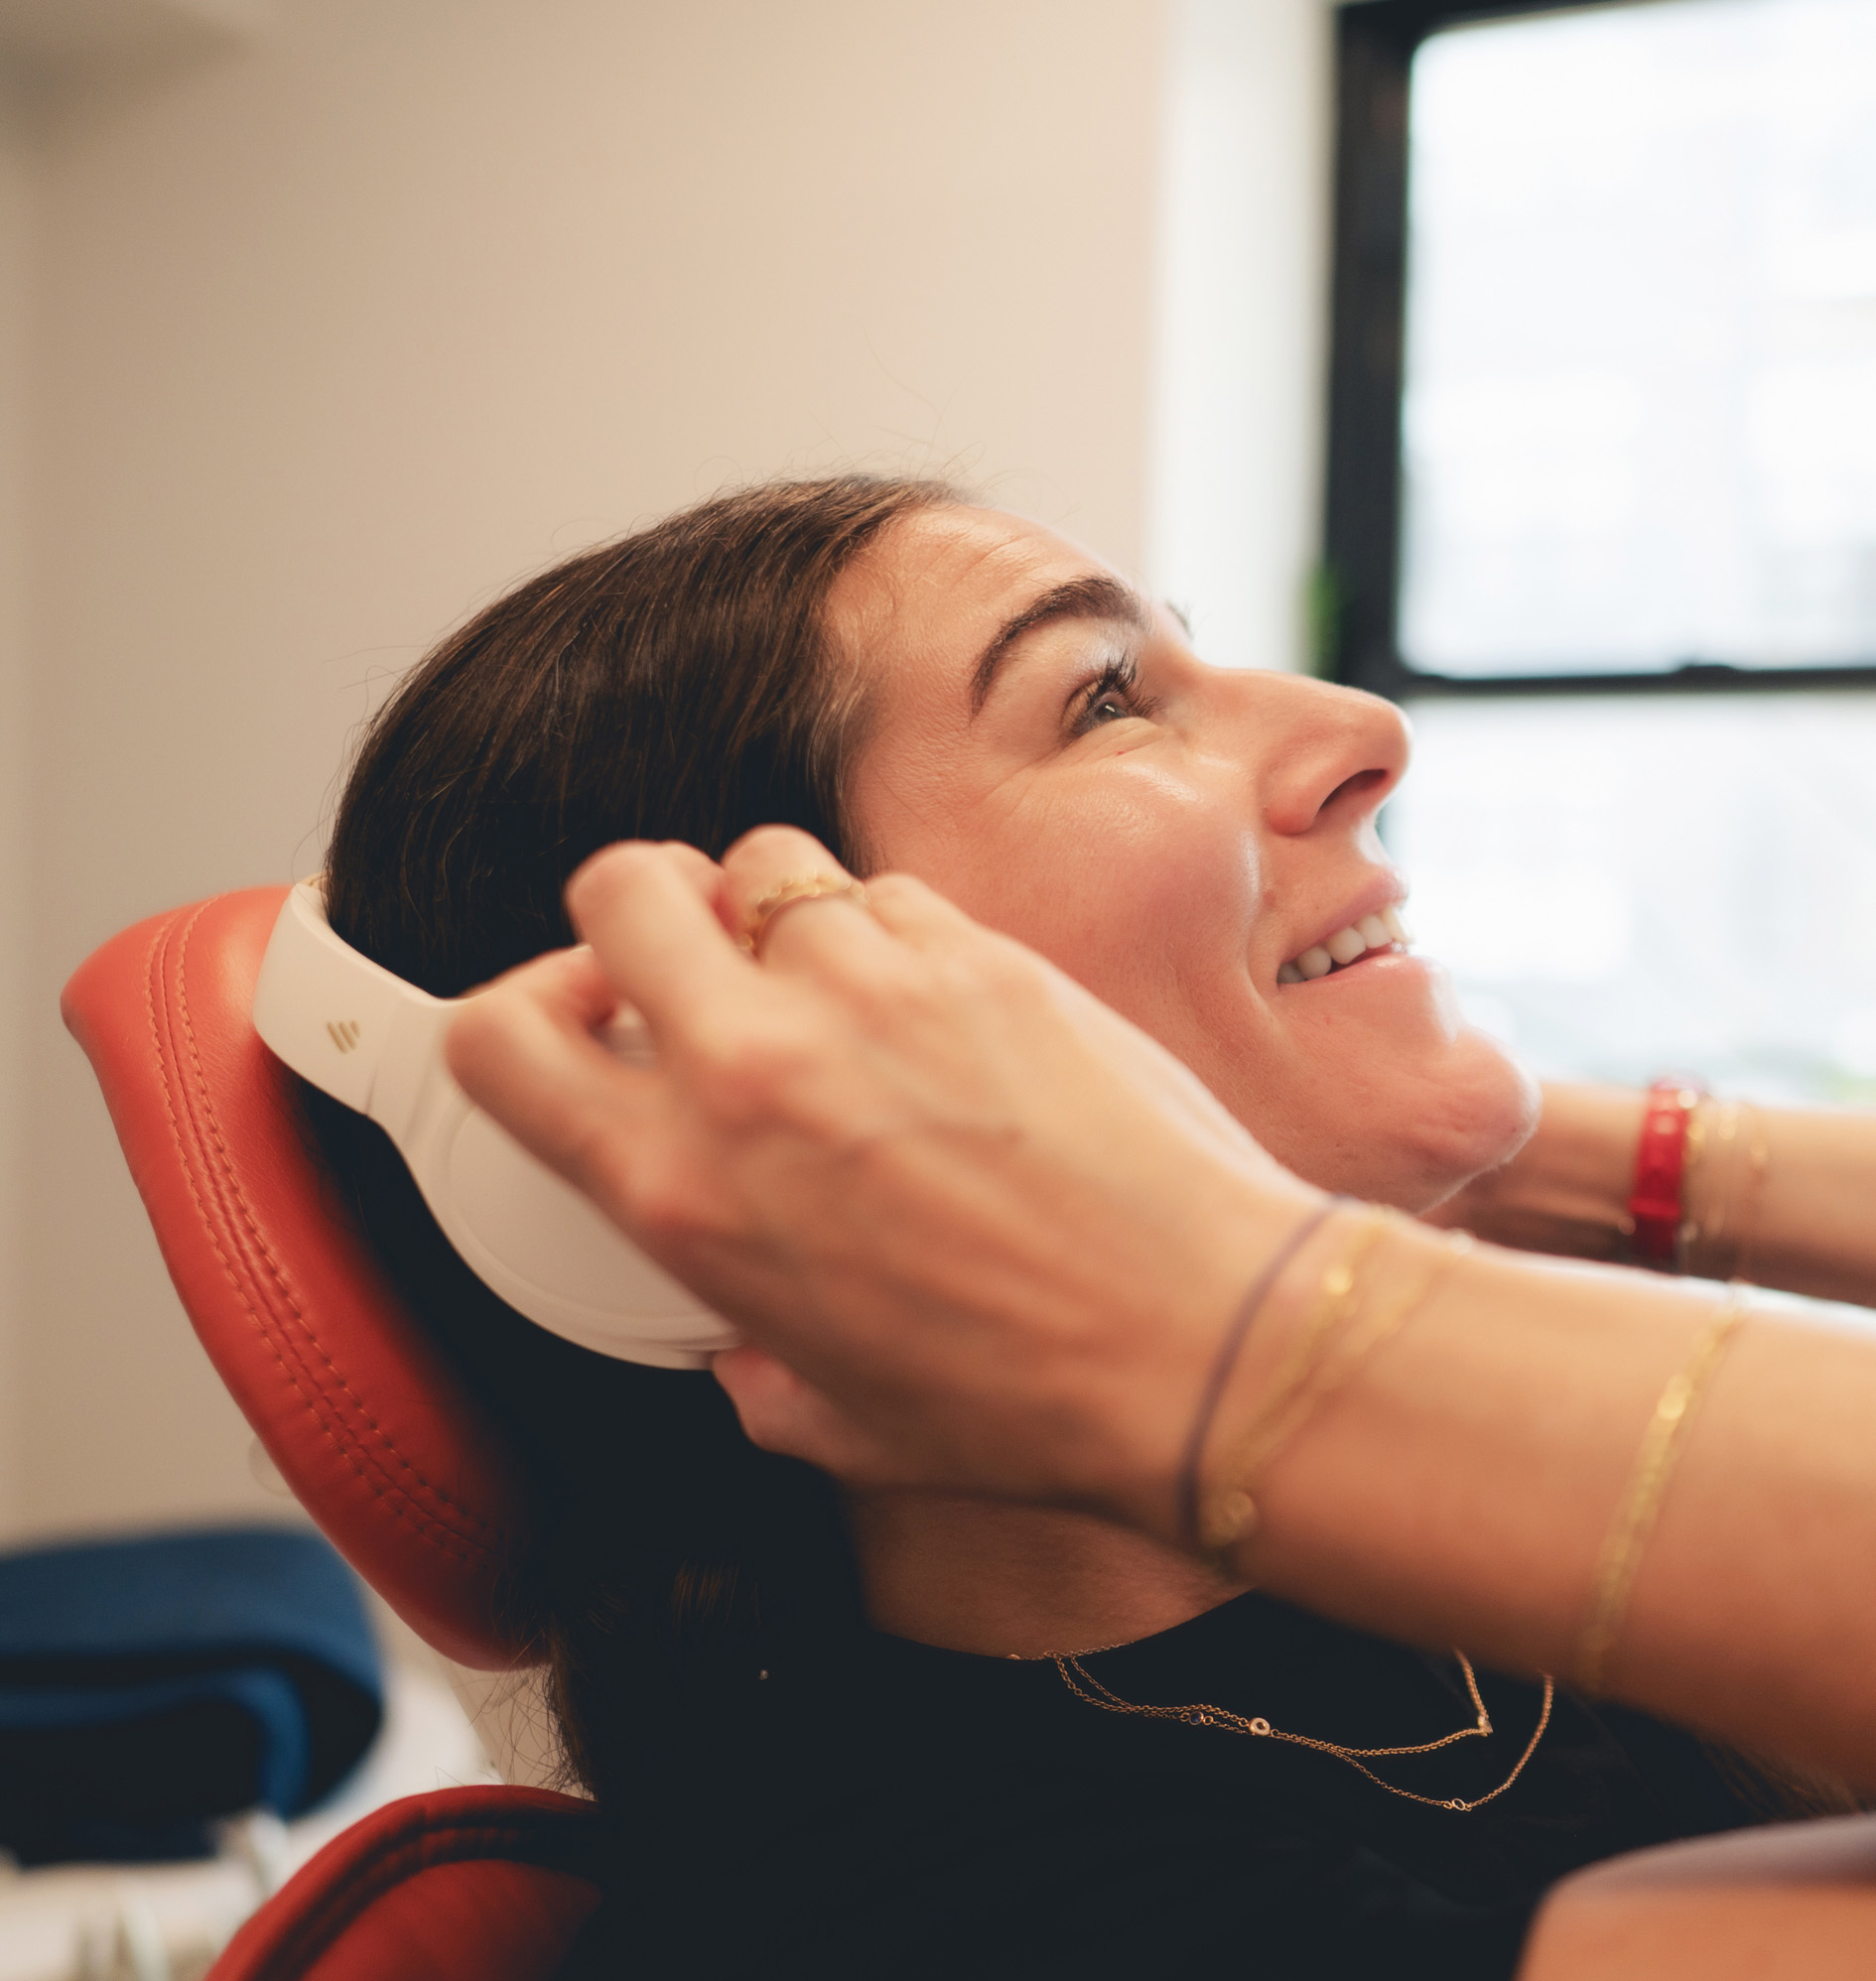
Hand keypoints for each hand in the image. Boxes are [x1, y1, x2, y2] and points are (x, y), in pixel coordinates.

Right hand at [445, 827, 1318, 1541]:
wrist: (1199, 1345)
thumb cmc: (1025, 1399)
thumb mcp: (830, 1418)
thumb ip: (749, 1362)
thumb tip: (741, 1348)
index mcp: (685, 1194)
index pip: (496, 1038)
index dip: (511, 1016)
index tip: (565, 1026)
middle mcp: (754, 1071)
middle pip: (616, 883)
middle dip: (634, 913)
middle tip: (684, 966)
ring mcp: (868, 991)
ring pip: (760, 859)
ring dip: (771, 912)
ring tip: (826, 985)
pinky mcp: (977, 951)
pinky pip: (884, 889)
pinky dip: (886, 929)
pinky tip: (932, 1002)